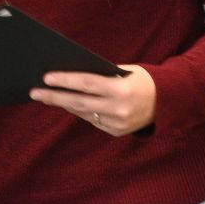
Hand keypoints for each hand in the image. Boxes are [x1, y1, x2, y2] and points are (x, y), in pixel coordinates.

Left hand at [30, 64, 156, 135]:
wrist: (169, 102)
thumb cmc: (143, 80)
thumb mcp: (126, 72)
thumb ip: (102, 75)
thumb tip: (72, 76)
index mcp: (121, 90)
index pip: (86, 84)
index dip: (65, 81)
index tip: (46, 78)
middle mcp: (118, 109)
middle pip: (79, 102)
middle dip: (55, 96)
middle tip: (35, 92)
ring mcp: (117, 123)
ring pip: (83, 113)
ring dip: (64, 104)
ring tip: (46, 96)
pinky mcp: (116, 132)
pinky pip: (92, 120)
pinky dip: (80, 111)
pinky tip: (68, 104)